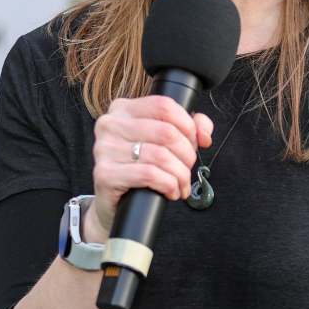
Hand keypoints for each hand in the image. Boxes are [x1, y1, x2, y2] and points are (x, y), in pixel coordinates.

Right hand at [85, 96, 212, 240]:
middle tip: (187, 168)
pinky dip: (168, 185)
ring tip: (181, 184)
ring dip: (180, 174)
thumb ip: (189, 127)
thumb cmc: (139, 168)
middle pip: (166, 132)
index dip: (188, 125)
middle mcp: (110, 124)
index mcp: (123, 109)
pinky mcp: (105, 173)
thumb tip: (203, 133)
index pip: (164, 106)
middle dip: (187, 154)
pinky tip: (170, 192)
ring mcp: (105, 149)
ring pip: (160, 155)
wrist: (115, 202)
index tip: (195, 143)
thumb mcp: (163, 142)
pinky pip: (149, 174)